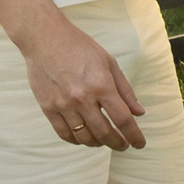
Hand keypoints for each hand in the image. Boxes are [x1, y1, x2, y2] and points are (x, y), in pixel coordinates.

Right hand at [22, 12, 147, 149]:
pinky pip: (64, 133)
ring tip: (104, 141)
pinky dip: (76, 140)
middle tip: (123, 145)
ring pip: (84, 137)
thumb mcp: (108, 62)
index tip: (139, 144)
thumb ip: (124, 90)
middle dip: (118, 143)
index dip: (134, 135)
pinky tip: (84, 137)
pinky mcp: (48, 108)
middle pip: (104, 132)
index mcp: (101, 85)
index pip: (123, 119)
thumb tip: (139, 112)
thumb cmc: (79, 47)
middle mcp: (82, 98)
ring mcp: (64, 105)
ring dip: (98, 143)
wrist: (44, 38)